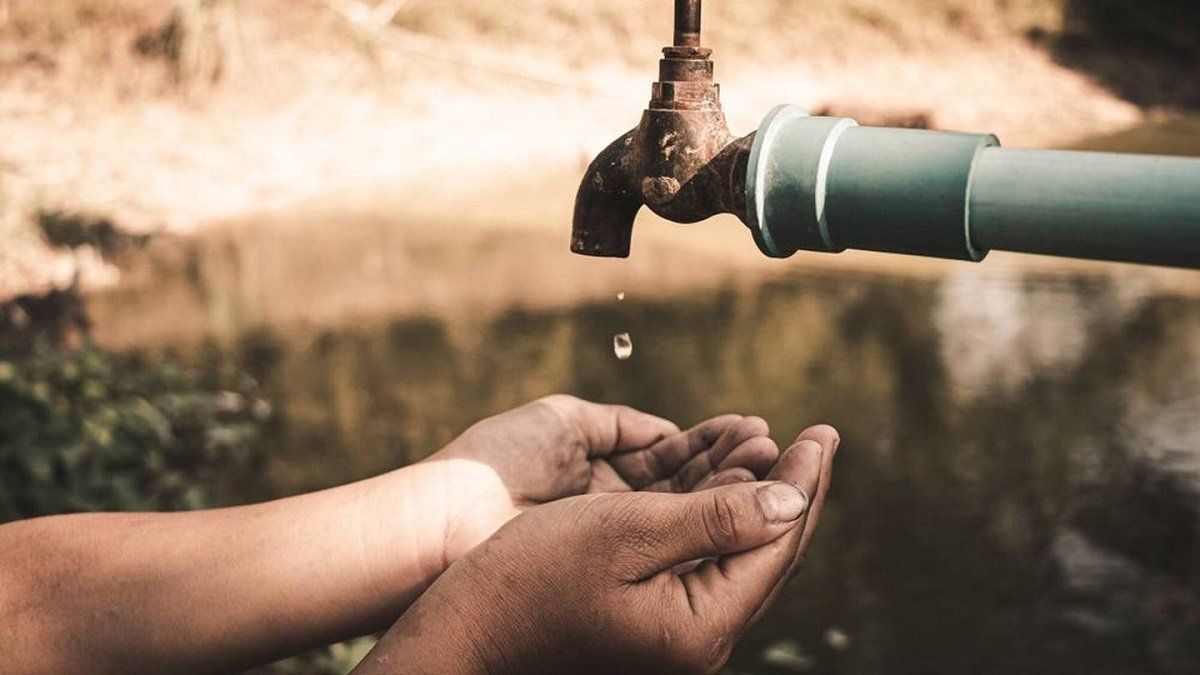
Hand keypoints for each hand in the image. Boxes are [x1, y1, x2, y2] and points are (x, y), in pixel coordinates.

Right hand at [359, 425, 838, 673]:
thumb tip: (792, 499)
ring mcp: (679, 633)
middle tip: (822, 437)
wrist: (469, 630)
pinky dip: (730, 518)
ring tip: (784, 450)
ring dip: (764, 499)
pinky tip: (731, 489)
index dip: (804, 482)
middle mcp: (701, 638)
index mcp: (702, 625)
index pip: (778, 542)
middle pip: (770, 554)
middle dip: (796, 489)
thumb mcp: (626, 534)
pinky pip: (712, 562)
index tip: (823, 431)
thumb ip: (714, 518)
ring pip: (743, 556)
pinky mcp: (656, 621)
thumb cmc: (533, 576)